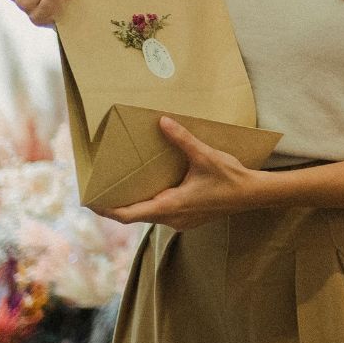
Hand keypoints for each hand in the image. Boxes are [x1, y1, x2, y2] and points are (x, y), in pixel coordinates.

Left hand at [104, 117, 258, 229]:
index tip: (90, 203)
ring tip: (122, 189)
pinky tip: (152, 189)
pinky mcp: (188, 219)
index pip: (129, 215)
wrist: (253, 195)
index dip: (107, 210)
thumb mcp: (205, 156)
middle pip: (135, 216)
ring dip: (135, 205)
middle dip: (116, 205)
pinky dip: (151, 203)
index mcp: (171, 205)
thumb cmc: (230, 178)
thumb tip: (162, 121)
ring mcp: (180, 222)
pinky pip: (161, 214)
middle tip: (100, 192)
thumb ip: (182, 139)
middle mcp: (172, 218)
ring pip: (149, 216)